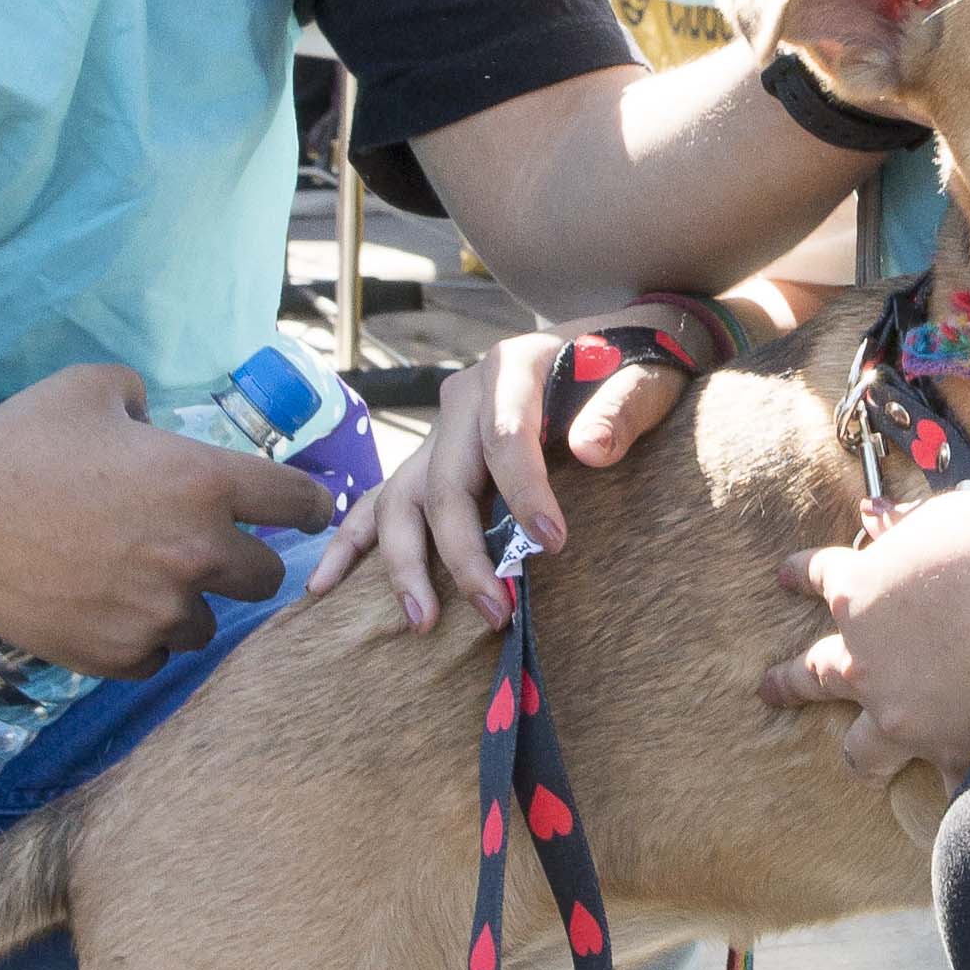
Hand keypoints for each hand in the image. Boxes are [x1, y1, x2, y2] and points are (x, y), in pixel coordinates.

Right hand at [0, 362, 333, 679]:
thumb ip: (143, 398)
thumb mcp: (94, 388)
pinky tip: (106, 610)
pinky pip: (154, 657)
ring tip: (141, 582)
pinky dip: (139, 639)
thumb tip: (153, 417)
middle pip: (266, 578)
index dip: (307, 505)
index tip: (304, 511)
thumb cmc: (23, 443)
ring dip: (187, 605)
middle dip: (243, 563)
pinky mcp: (118, 654)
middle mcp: (196, 552)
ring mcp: (158, 611)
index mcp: (206, 482)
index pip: (300, 503)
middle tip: (208, 551)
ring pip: (207, 625)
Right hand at [302, 308, 699, 633]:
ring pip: (401, 497)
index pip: (505, 437)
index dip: (524, 494)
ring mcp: (440, 430)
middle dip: (464, 554)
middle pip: (446, 482)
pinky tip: (324, 587)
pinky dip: (351, 543)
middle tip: (494, 612)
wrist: (613, 345)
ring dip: (404, 563)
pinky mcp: (431, 458)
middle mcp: (464, 396)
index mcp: (512, 367)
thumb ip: (621, 408)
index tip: (551, 547)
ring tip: (421, 623)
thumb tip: (590, 448)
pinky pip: (381, 501)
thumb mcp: (645, 377)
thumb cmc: (633, 365)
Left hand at [760, 485, 969, 785]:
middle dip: (791, 682)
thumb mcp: (936, 519)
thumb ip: (898, 526)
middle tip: (772, 688)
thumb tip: (871, 513)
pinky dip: (954, 788)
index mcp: (858, 594)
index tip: (787, 577)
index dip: (801, 575)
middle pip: (815, 676)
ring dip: (862, 752)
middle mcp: (867, 663)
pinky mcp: (955, 751)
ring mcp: (906, 715)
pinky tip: (957, 802)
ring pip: (862, 751)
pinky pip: (946, 786)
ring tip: (862, 760)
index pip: (818, 578)